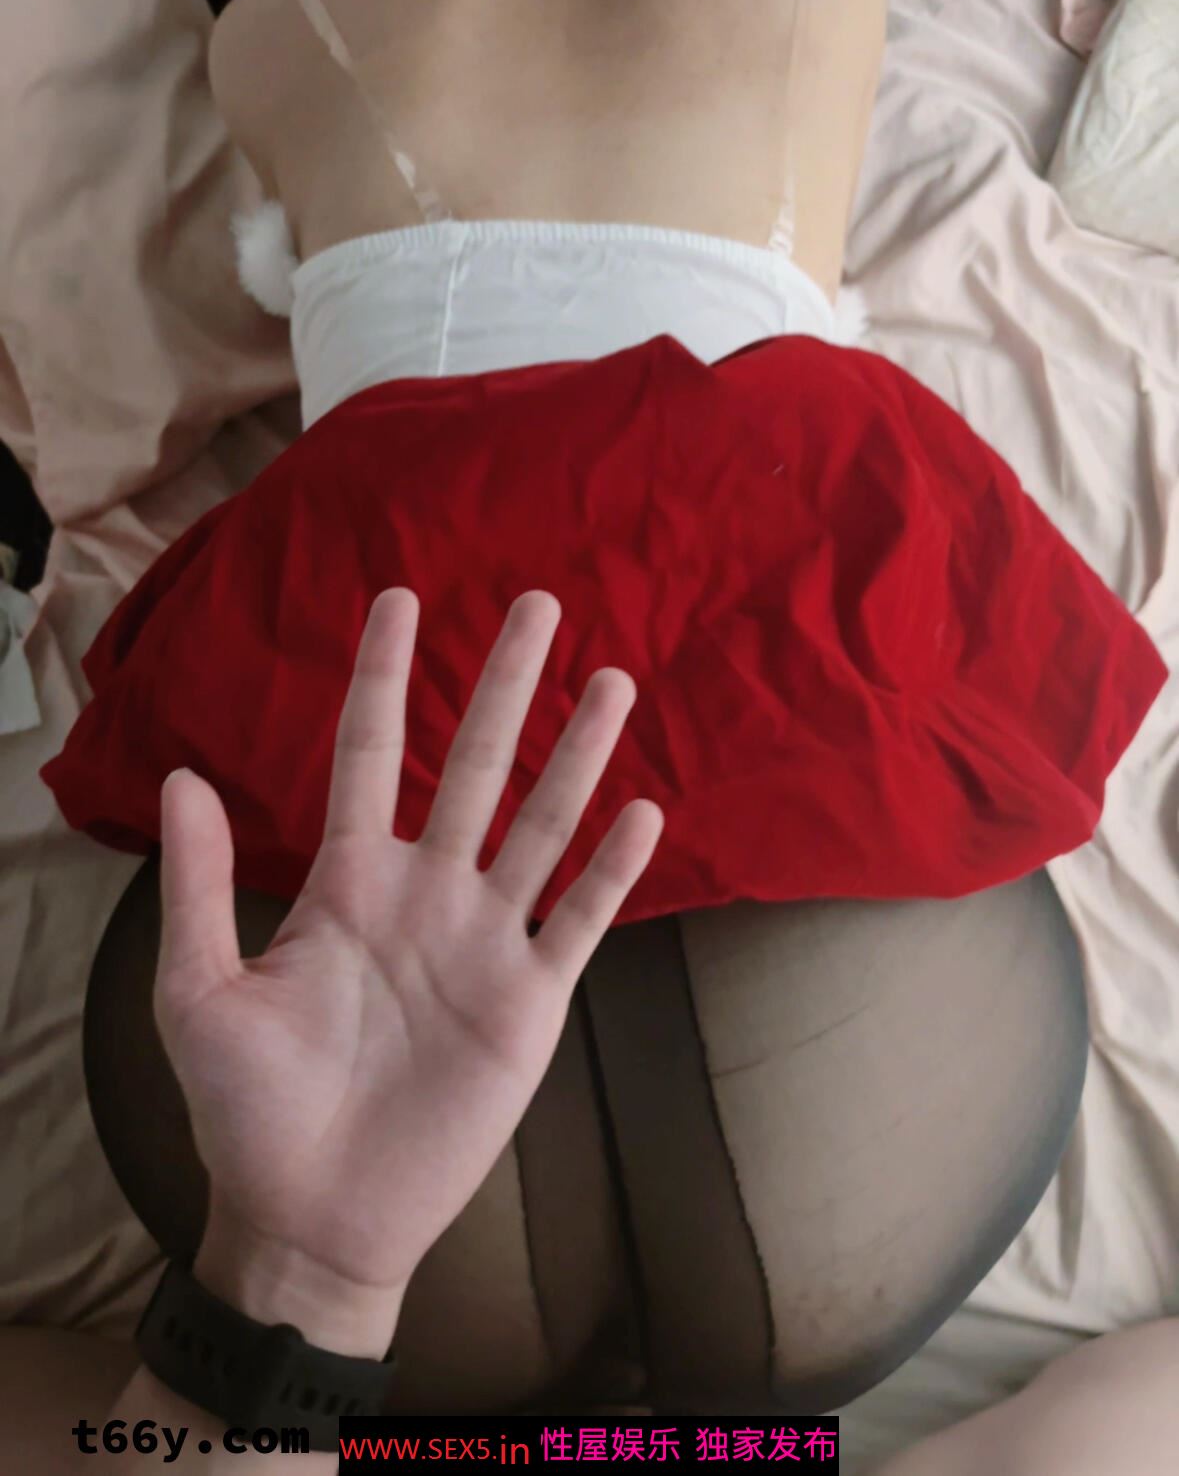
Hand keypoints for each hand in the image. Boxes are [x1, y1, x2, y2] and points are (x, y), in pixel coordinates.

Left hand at [156, 590, 662, 1347]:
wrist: (312, 1214)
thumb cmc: (248, 1110)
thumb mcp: (199, 993)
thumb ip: (202, 886)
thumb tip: (182, 776)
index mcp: (348, 882)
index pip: (372, 754)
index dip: (385, 678)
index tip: (402, 599)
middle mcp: (425, 893)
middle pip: (476, 767)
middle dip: (506, 686)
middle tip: (539, 604)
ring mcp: (484, 942)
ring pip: (541, 827)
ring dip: (576, 755)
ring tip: (611, 681)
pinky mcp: (529, 1001)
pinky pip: (579, 920)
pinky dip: (612, 869)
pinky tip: (643, 809)